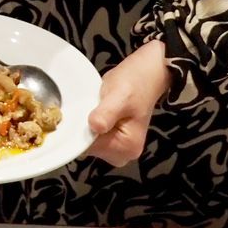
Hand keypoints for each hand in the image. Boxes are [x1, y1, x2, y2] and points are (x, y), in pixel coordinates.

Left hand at [85, 40, 170, 165]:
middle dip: (83, 126)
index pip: (90, 147)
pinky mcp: (112, 138)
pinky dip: (89, 121)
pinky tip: (98, 109)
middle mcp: (124, 153)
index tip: (82, 112)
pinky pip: (92, 134)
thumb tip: (94, 127)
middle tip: (93, 105)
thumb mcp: (120, 95)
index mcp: (127, 148)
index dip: (80, 129)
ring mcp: (118, 147)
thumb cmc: (136, 82)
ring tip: (98, 105)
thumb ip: (106, 114)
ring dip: (86, 122)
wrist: (147, 74)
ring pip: (88, 139)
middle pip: (88, 146)